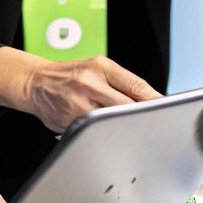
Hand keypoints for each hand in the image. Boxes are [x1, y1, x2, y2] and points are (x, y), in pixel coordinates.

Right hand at [0, 48, 160, 132]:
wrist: (35, 82)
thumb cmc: (70, 74)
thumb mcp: (97, 67)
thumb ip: (122, 82)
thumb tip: (151, 99)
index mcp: (101, 67)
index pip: (136, 85)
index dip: (154, 100)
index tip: (167, 109)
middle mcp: (90, 83)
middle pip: (127, 106)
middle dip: (141, 116)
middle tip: (154, 125)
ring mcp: (79, 103)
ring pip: (111, 122)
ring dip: (124, 128)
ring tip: (131, 131)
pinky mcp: (70, 121)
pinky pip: (94, 132)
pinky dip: (104, 135)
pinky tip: (107, 135)